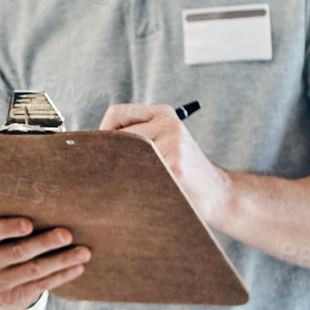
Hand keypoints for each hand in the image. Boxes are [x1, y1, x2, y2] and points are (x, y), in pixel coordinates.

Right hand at [0, 214, 88, 309]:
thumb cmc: (1, 234)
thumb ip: (9, 206)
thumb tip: (41, 178)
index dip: (8, 228)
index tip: (29, 224)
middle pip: (18, 252)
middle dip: (45, 243)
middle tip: (67, 234)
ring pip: (34, 270)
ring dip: (62, 261)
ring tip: (84, 252)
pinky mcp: (12, 296)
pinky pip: (40, 285)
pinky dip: (61, 276)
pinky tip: (78, 267)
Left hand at [99, 103, 231, 229]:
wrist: (219, 195)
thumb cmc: (182, 174)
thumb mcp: (165, 144)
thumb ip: (136, 138)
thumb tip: (90, 146)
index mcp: (164, 113)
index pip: (116, 114)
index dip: (102, 134)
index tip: (99, 154)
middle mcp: (169, 123)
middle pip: (118, 136)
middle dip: (108, 157)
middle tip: (106, 175)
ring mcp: (174, 143)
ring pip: (126, 155)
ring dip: (120, 173)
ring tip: (128, 185)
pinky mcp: (175, 166)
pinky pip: (139, 175)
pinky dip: (134, 187)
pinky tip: (144, 194)